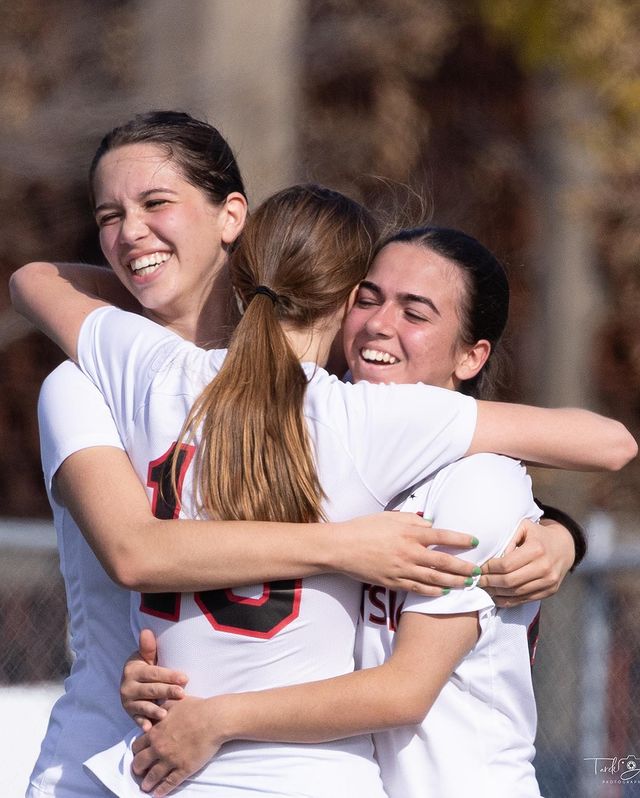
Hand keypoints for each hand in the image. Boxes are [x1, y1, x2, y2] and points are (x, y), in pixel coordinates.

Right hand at [121, 629, 187, 730]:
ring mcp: (128, 702)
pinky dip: (143, 724)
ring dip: (154, 710)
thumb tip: (146, 631)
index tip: (184, 678)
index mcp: (133, 670)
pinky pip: (137, 719)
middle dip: (167, 692)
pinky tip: (149, 729)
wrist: (132, 683)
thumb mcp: (146, 656)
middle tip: (182, 694)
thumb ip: (148, 647)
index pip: (153, 673)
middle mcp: (128, 687)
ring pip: (143, 706)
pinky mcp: (130, 714)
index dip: (169, 675)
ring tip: (165, 714)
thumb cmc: (146, 668)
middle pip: (151, 690)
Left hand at [131, 695, 224, 795]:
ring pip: (152, 776)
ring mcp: (170, 760)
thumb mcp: (174, 702)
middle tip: (139, 772)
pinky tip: (158, 794)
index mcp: (156, 732)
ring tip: (146, 787)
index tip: (138, 755)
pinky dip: (162, 790)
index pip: (137, 746)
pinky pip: (169, 783)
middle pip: (140, 763)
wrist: (213, 719)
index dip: (136, 752)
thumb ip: (162, 706)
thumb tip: (157, 706)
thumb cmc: (196, 708)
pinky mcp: (183, 769)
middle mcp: (159, 748)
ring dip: (147, 783)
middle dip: (138, 769)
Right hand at [336, 511, 479, 594]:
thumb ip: (412, 520)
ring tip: (467, 584)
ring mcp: (401, 570)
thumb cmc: (363, 528)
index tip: (475, 542)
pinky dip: (432, 592)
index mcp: (408, 533)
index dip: (461, 540)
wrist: (340, 548)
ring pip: (434, 579)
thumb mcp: (389, 517)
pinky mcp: (392, 582)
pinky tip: (442, 592)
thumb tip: (431, 524)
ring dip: (453, 582)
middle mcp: (408, 552)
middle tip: (478, 571)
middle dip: (463, 568)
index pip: (442, 537)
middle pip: (443, 562)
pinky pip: (417, 589)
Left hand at [479, 519, 574, 606]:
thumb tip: (494, 556)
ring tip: (484, 588)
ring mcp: (549, 582)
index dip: (489, 568)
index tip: (479, 568)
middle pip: (510, 581)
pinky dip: (508, 601)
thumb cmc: (539, 535)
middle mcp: (544, 567)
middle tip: (477, 580)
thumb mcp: (524, 527)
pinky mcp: (550, 591)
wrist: (565, 547)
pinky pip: (525, 600)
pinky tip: (496, 596)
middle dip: (490, 582)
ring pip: (516, 593)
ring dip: (497, 593)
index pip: (506, 564)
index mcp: (536, 549)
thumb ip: (508, 538)